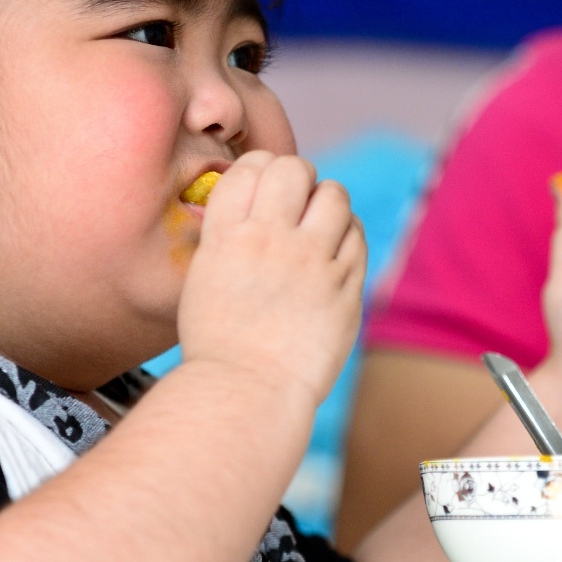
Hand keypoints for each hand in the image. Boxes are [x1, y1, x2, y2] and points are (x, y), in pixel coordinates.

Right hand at [176, 151, 366, 406]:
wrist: (247, 393)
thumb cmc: (218, 345)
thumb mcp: (204, 278)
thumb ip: (229, 238)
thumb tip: (255, 207)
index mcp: (227, 238)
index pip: (248, 168)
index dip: (258, 169)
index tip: (264, 185)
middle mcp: (270, 241)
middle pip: (293, 168)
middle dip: (297, 177)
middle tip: (296, 201)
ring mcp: (312, 263)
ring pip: (334, 195)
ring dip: (328, 201)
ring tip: (321, 222)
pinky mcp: (345, 286)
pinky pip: (357, 236)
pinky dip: (348, 233)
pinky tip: (337, 249)